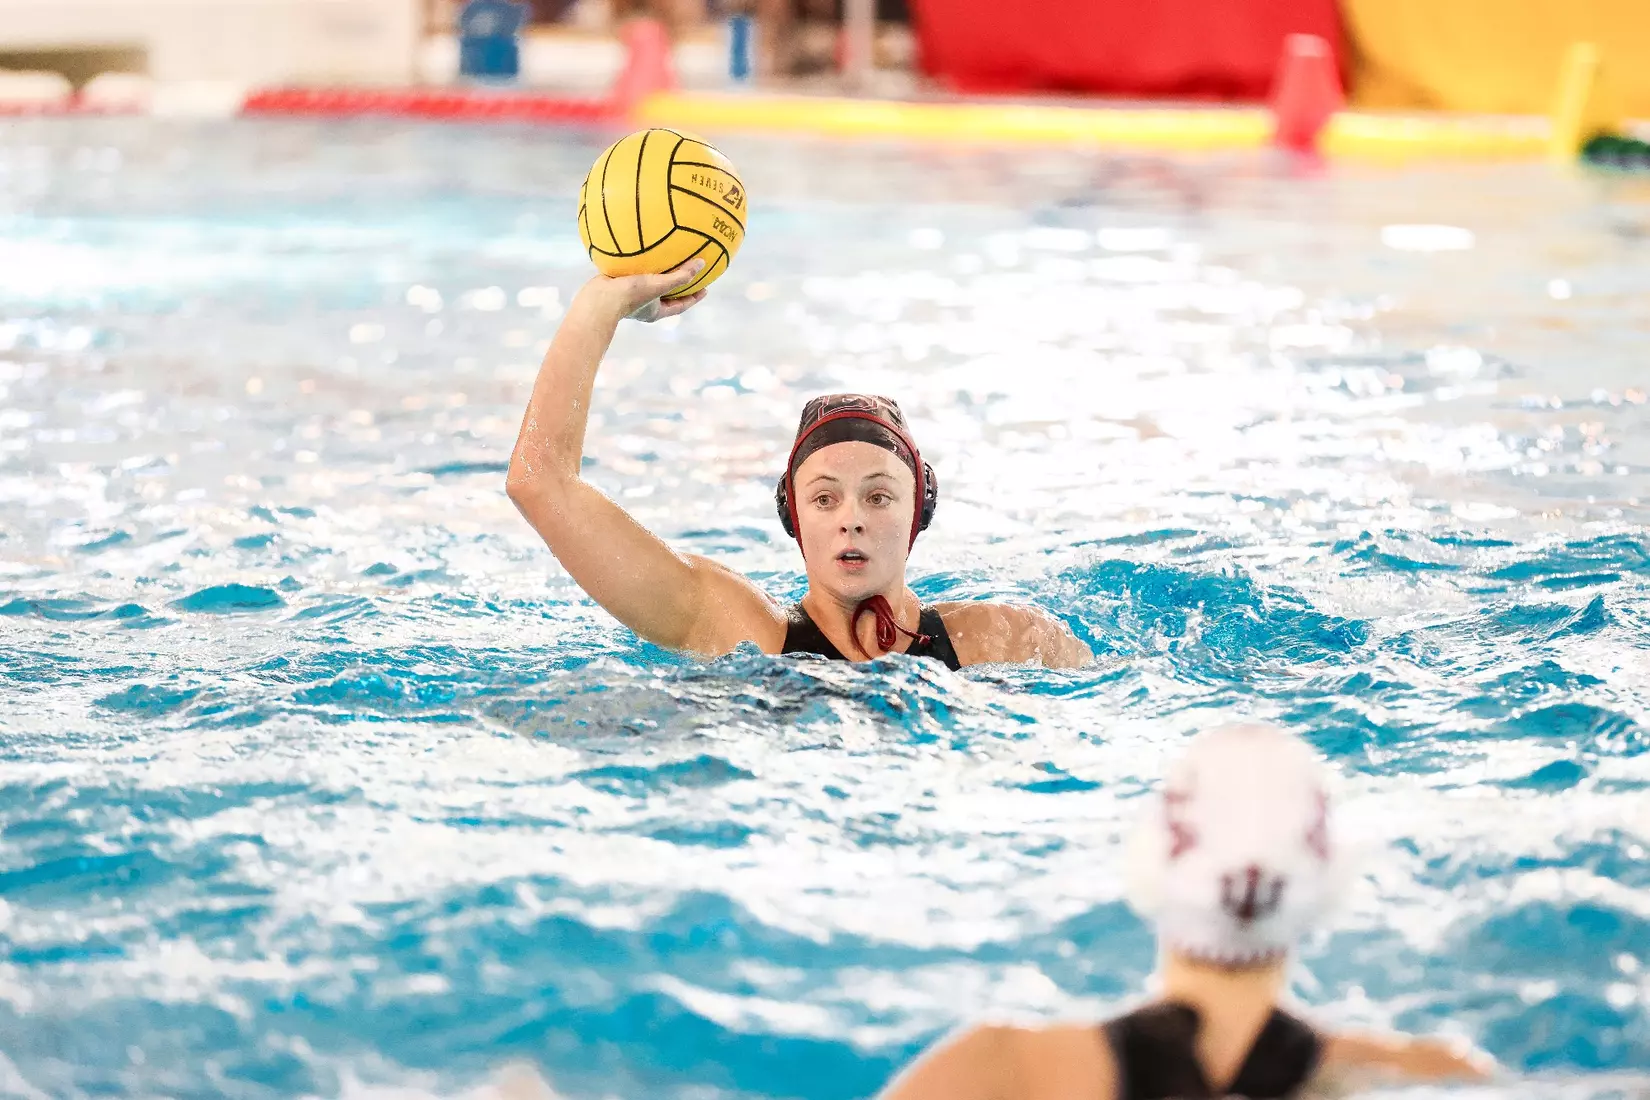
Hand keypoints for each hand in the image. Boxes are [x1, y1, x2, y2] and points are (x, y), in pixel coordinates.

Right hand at [592, 259, 708, 323]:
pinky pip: (635, 273)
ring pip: (650, 283)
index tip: (705, 288)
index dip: (694, 297)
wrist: (598, 299)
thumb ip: (680, 276)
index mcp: (656, 311)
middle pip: (667, 295)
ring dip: (659, 273)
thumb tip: (702, 264)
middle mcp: (645, 305)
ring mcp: (632, 295)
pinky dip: (641, 264)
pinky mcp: (620, 284)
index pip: (681, 305)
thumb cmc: (630, 296)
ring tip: (667, 259)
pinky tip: (643, 250)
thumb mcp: (659, 285)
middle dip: (678, 285)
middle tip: (689, 272)